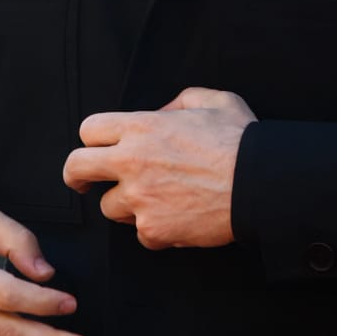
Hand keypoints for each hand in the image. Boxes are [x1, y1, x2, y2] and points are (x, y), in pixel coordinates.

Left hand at [62, 87, 256, 249]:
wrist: (261, 184)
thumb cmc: (241, 140)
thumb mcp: (213, 101)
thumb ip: (178, 102)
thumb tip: (160, 115)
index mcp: (141, 126)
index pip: (88, 130)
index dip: (92, 139)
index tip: (96, 150)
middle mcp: (132, 161)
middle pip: (76, 168)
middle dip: (76, 176)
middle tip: (83, 183)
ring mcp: (139, 199)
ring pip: (108, 207)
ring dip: (126, 205)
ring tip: (158, 199)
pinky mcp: (153, 230)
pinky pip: (141, 234)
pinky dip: (156, 230)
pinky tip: (179, 217)